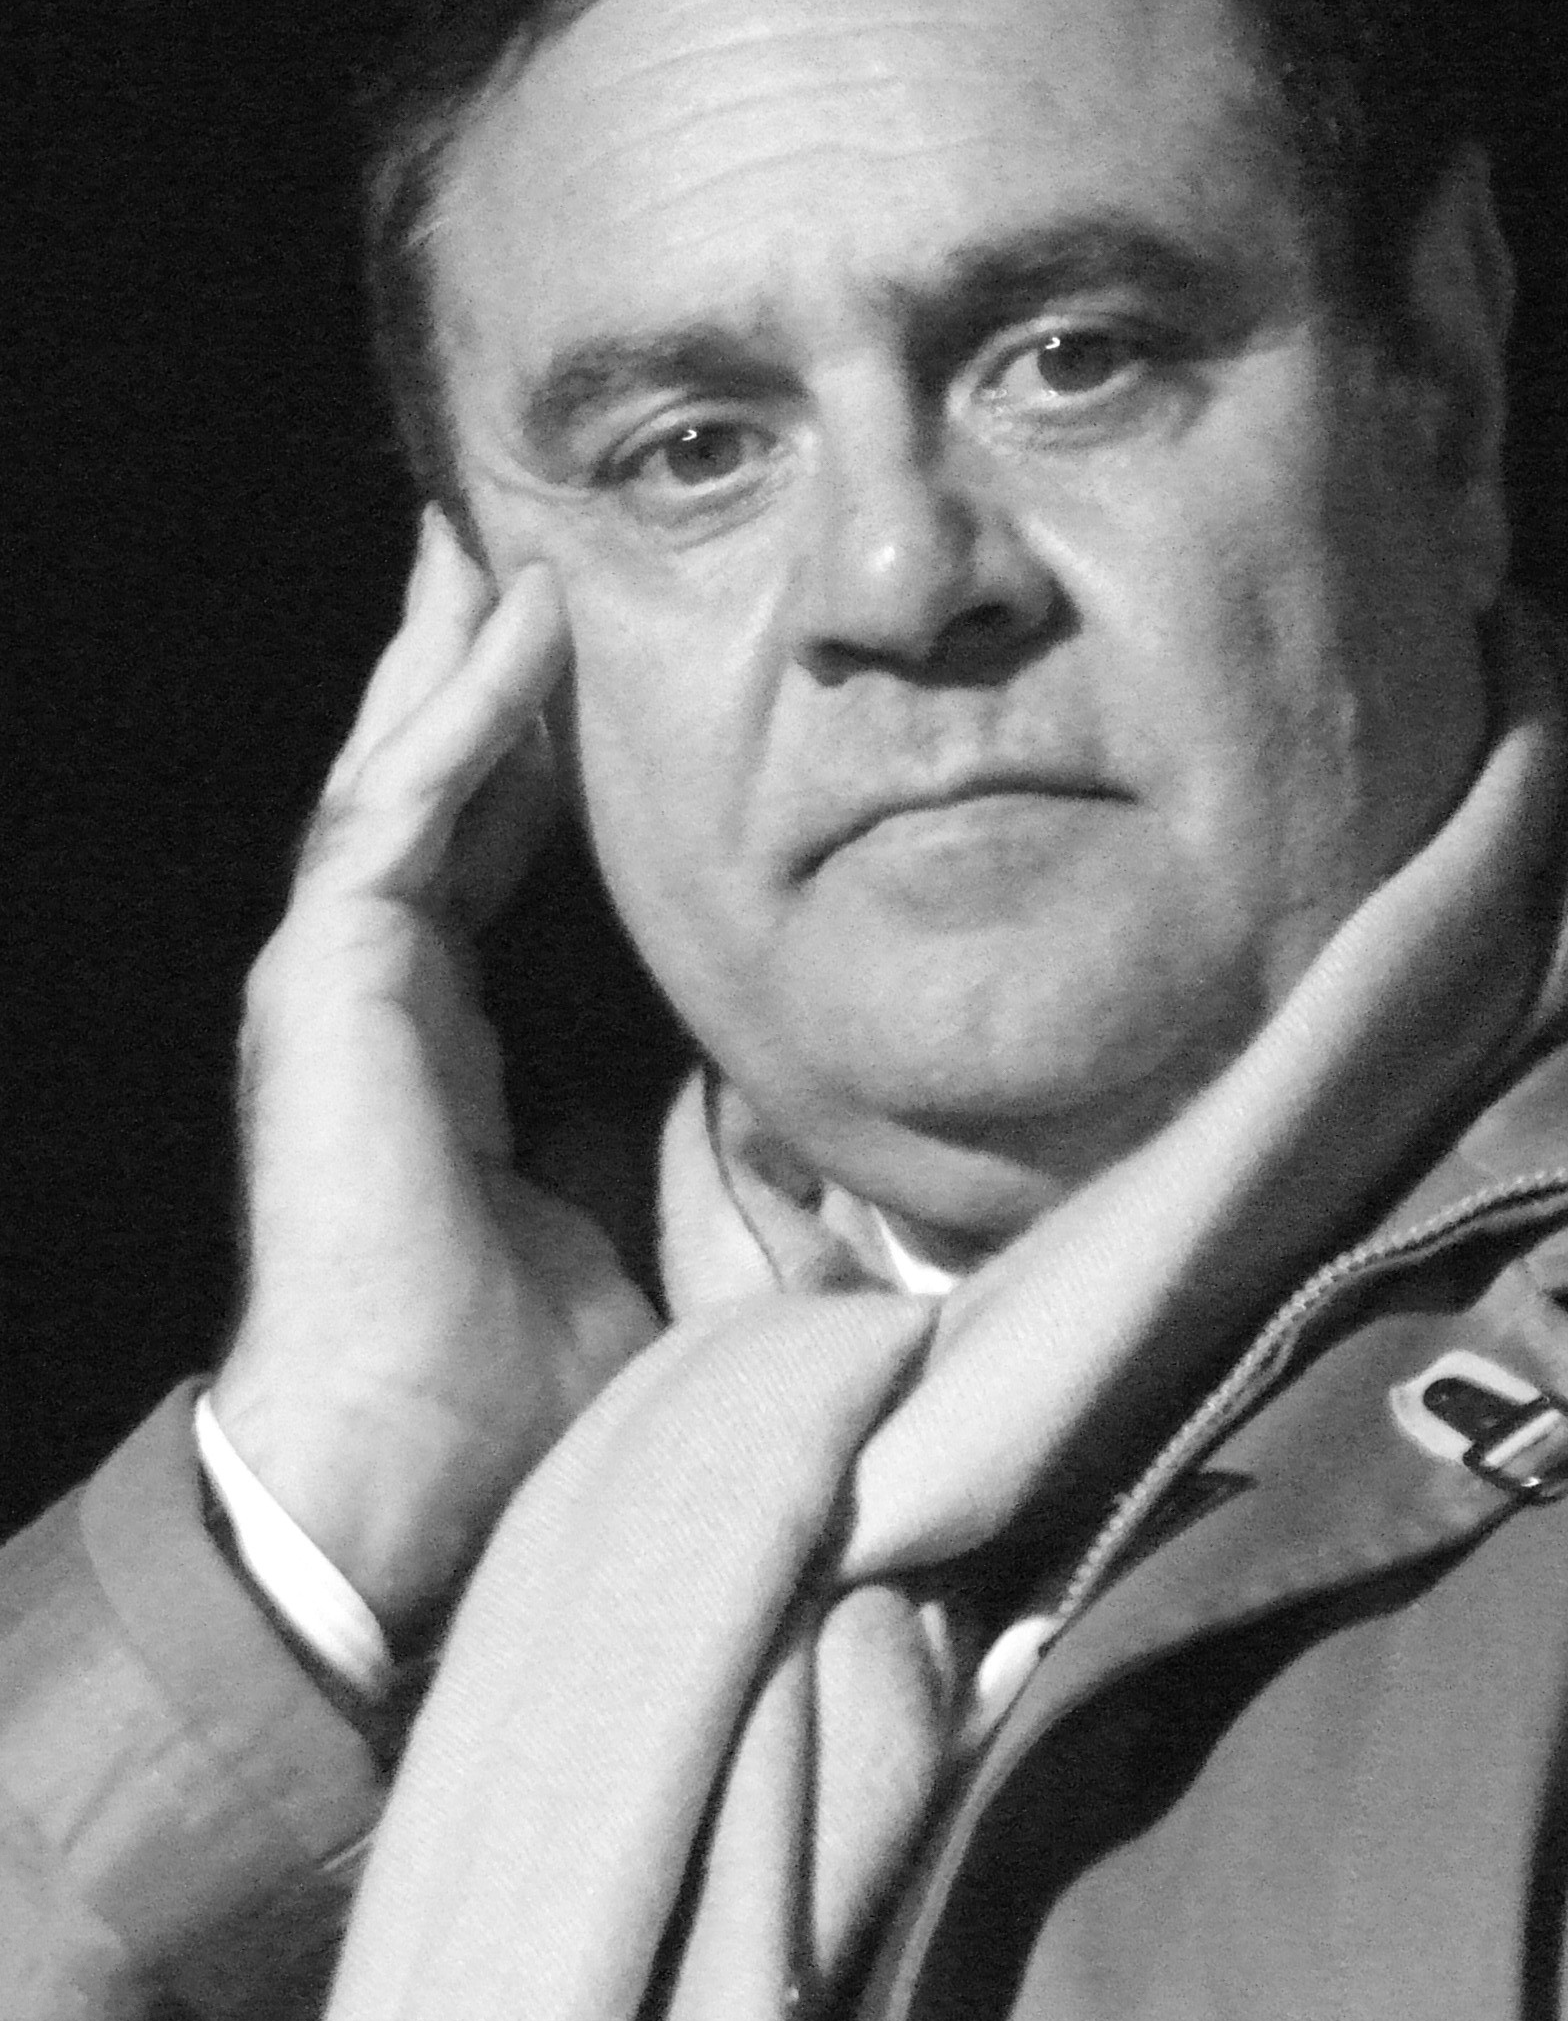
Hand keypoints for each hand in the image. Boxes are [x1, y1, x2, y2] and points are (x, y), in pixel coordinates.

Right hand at [210, 511, 657, 1637]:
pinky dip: (456, 718)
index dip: (529, 751)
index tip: (585, 658)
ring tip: (506, 541)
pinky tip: (514, 633)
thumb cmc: (520, 1382)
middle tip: (522, 544)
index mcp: (442, 1034)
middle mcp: (378, 984)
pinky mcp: (326, 983)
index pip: (483, 850)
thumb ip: (691, 1138)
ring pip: (400, 770)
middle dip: (474, 663)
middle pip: (429, 781)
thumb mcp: (640, 1222)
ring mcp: (339, 978)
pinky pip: (396, 815)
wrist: (411, 1479)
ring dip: (458, 653)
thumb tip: (788, 1094)